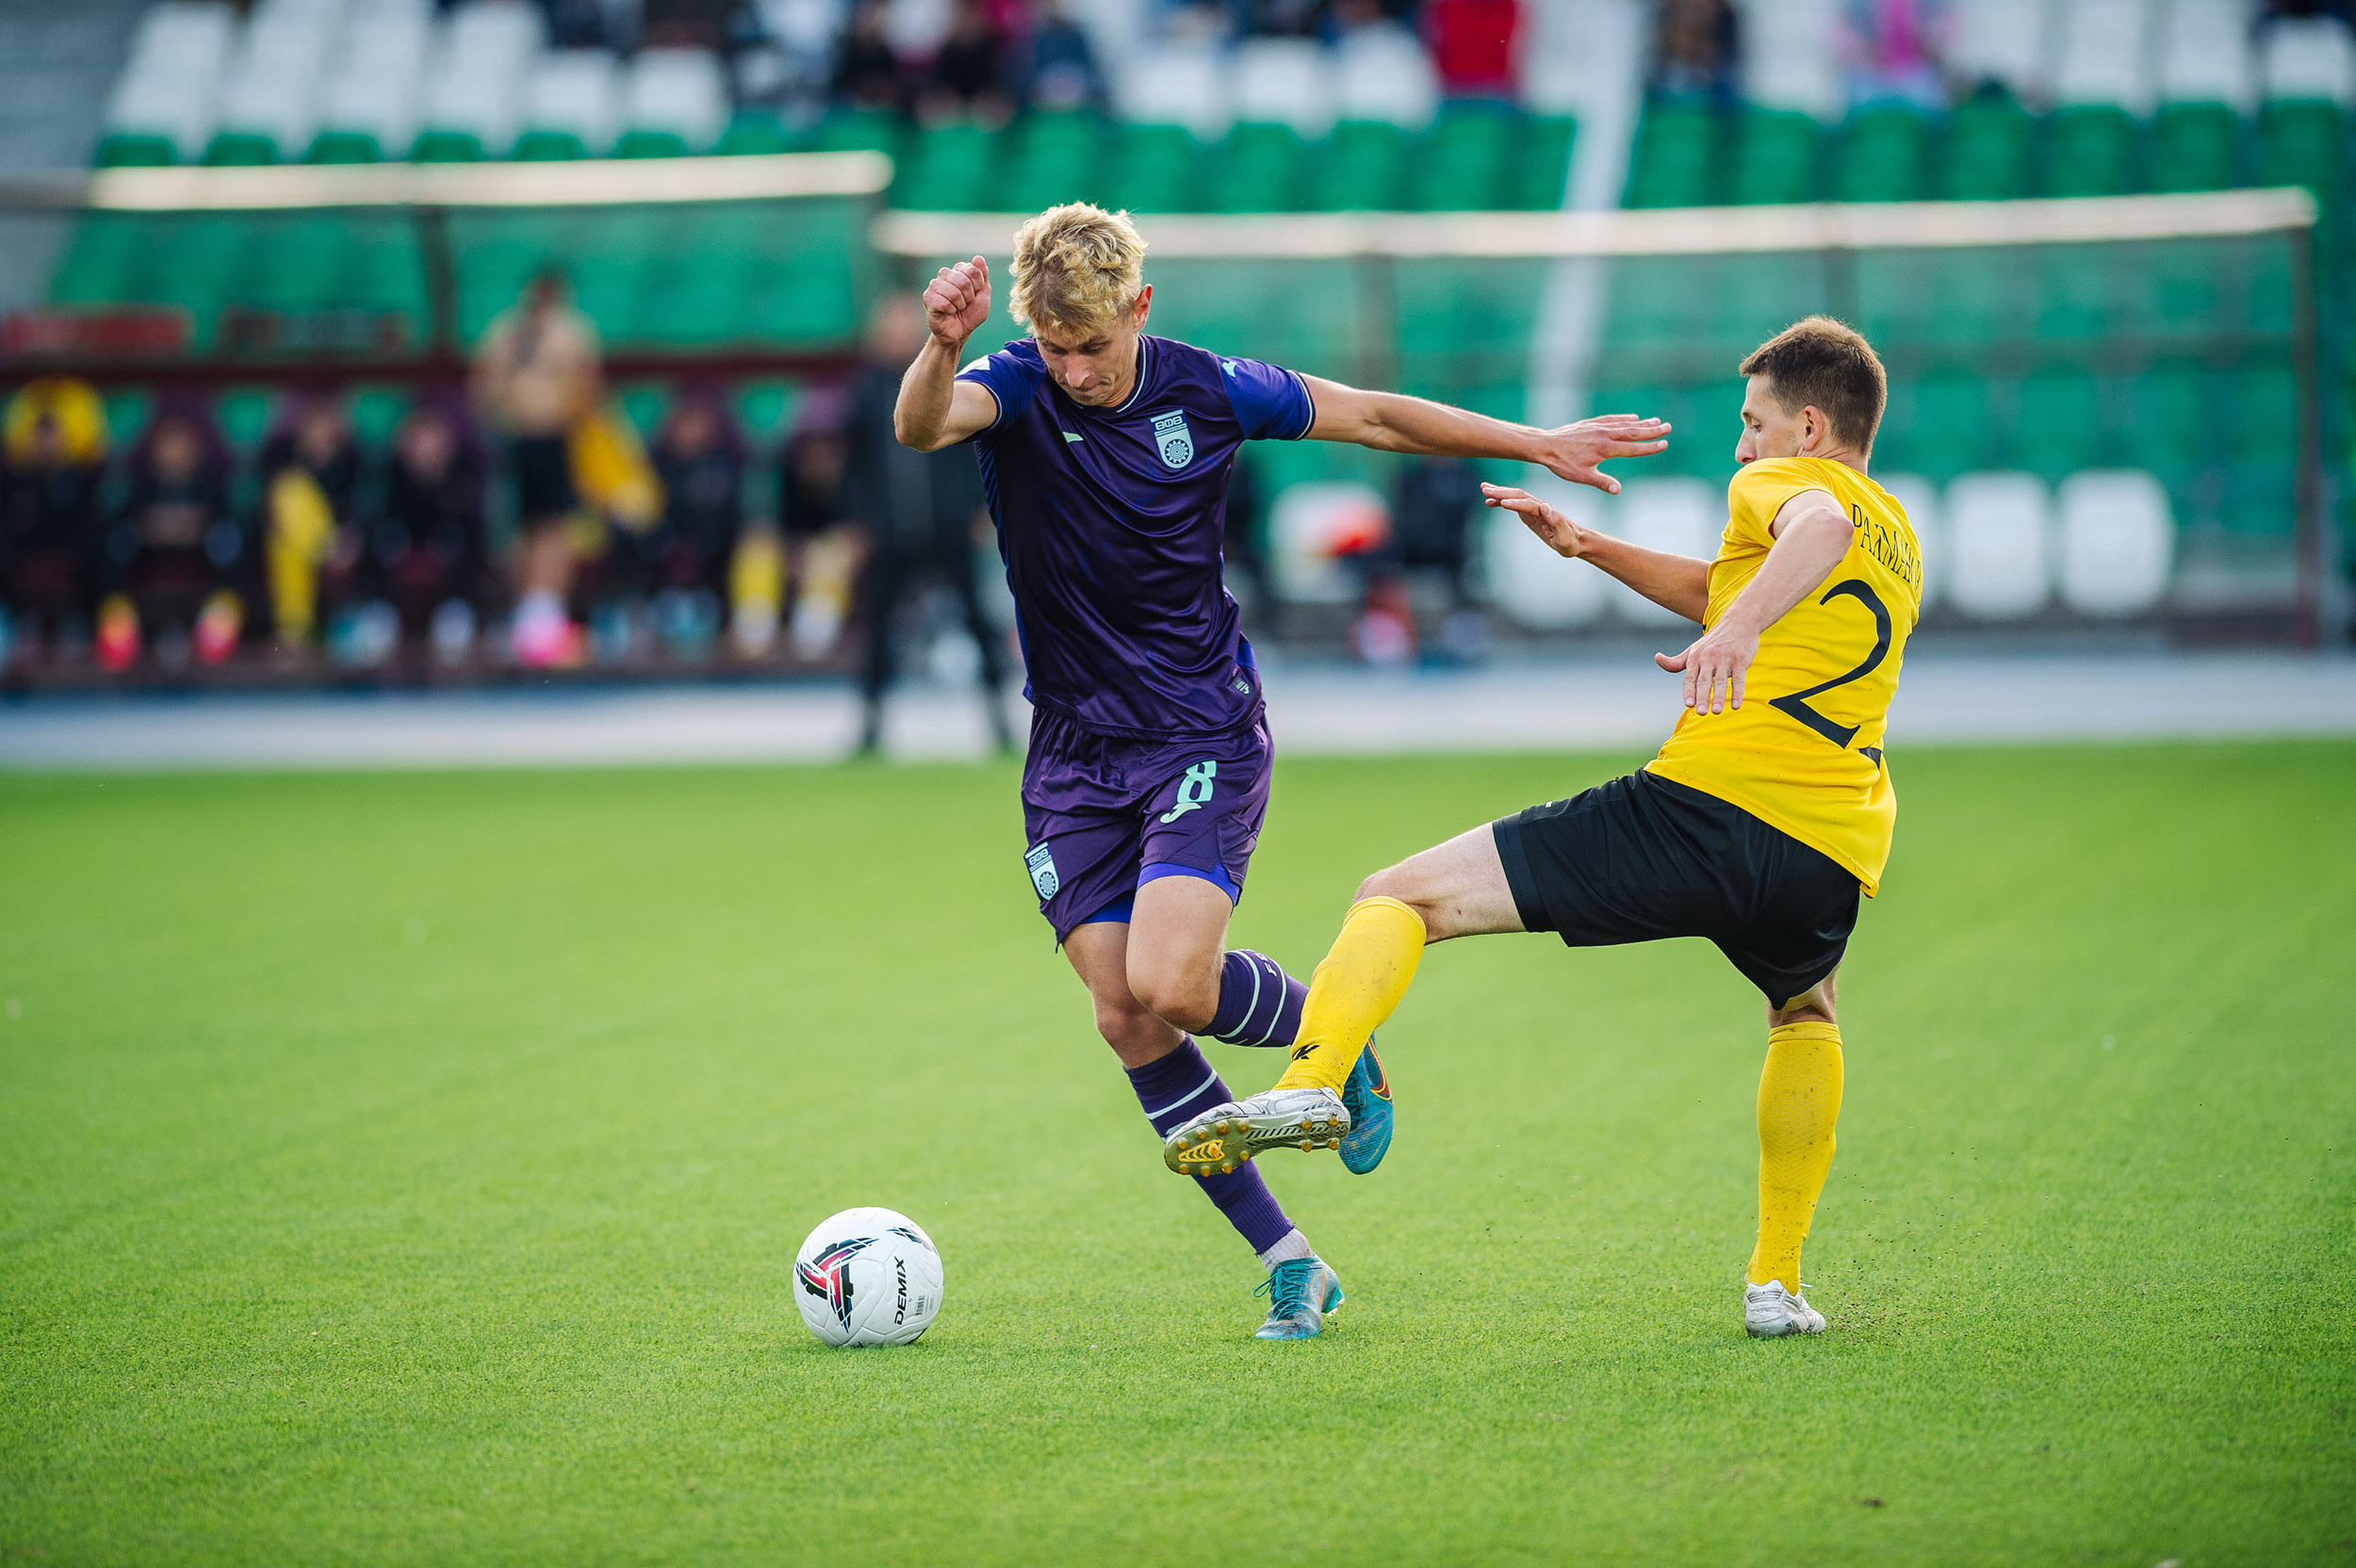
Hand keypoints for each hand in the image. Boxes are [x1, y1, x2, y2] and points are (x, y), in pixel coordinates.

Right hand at [922, 256, 990, 351]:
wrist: (960, 331)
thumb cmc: (971, 313)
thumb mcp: (984, 294)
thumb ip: (983, 275)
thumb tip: (978, 258)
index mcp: (959, 270)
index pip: (973, 270)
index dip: (978, 286)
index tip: (975, 294)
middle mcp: (945, 274)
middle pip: (964, 281)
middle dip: (969, 297)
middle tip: (965, 304)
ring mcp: (935, 285)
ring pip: (954, 292)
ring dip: (960, 305)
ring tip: (956, 308)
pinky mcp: (927, 297)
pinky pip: (944, 303)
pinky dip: (950, 311)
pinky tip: (948, 312)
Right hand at [1480, 483, 1591, 557]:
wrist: (1575, 540)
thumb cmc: (1570, 542)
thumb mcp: (1565, 537)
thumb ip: (1556, 522)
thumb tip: (1545, 506)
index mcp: (1547, 512)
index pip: (1529, 505)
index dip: (1516, 504)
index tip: (1503, 503)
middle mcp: (1540, 507)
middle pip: (1519, 496)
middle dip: (1502, 492)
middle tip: (1485, 489)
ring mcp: (1534, 509)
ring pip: (1515, 498)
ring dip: (1500, 493)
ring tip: (1484, 490)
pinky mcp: (1530, 514)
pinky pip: (1514, 505)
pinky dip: (1502, 502)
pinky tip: (1491, 503)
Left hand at [1528, 414, 1669, 494]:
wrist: (1545, 445)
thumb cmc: (1562, 464)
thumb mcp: (1582, 476)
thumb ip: (1602, 482)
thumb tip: (1618, 490)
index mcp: (1605, 449)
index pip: (1633, 448)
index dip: (1650, 447)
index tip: (1664, 444)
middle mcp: (1604, 435)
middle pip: (1633, 432)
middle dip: (1652, 431)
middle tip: (1668, 427)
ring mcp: (1598, 427)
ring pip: (1624, 424)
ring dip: (1641, 423)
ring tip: (1656, 421)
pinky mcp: (1591, 424)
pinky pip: (1612, 419)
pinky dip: (1624, 418)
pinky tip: (1633, 417)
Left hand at [1655, 622, 1758, 715]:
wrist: (1739, 622)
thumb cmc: (1713, 641)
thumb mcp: (1693, 649)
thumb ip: (1676, 661)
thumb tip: (1657, 658)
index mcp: (1695, 657)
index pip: (1690, 677)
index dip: (1689, 691)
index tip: (1689, 704)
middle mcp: (1709, 658)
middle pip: (1704, 681)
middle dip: (1702, 697)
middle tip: (1701, 712)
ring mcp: (1726, 659)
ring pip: (1721, 681)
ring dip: (1720, 697)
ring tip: (1717, 711)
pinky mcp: (1741, 660)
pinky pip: (1739, 679)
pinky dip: (1738, 692)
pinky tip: (1737, 705)